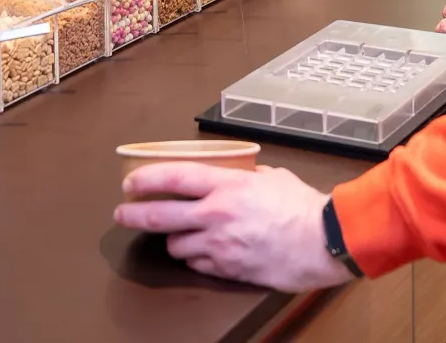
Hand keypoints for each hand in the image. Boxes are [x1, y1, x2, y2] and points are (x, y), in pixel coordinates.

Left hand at [114, 164, 353, 291]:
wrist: (322, 241)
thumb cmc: (302, 206)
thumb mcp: (273, 177)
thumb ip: (247, 177)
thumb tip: (239, 176)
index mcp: (226, 185)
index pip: (173, 177)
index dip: (145, 179)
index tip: (129, 182)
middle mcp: (215, 214)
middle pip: (160, 216)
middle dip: (134, 215)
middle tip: (123, 214)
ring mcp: (218, 245)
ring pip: (175, 245)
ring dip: (173, 240)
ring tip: (178, 235)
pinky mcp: (226, 269)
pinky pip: (196, 265)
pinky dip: (195, 258)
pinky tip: (203, 252)